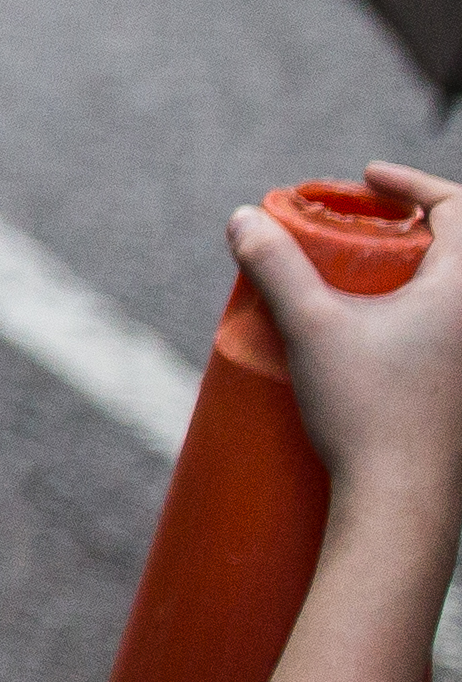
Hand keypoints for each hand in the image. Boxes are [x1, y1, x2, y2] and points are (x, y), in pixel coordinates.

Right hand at [240, 164, 461, 536]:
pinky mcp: (460, 393)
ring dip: (415, 271)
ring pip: (453, 295)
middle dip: (414, 225)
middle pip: (459, 251)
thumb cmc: (368, 412)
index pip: (460, 208)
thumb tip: (243, 218)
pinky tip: (373, 332)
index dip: (413, 183)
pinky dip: (419, 311)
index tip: (368, 178)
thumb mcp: (311, 327)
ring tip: (359, 274)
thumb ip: (275, 266)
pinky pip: (447, 333)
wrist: (403, 503)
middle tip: (360, 223)